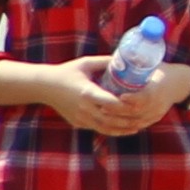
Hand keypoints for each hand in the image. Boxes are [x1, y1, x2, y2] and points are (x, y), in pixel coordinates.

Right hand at [19, 58, 176, 138]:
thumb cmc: (67, 71)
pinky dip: (111, 130)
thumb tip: (125, 59)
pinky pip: (97, 128)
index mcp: (87, 93)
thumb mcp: (86, 63)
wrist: (45, 86)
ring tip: (138, 127)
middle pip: (111, 119)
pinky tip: (123, 128)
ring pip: (105, 128)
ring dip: (122, 129)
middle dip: (128, 121)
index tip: (141, 104)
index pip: (111, 103)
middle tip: (145, 119)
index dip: (126, 106)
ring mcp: (80, 118)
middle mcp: (84, 108)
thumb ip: (106, 62)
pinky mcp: (78, 123)